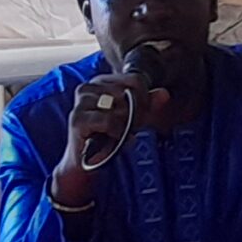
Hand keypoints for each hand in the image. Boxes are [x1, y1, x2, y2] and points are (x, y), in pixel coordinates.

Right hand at [54, 72, 166, 201]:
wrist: (87, 162)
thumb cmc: (108, 136)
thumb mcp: (133, 118)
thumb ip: (149, 104)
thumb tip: (164, 93)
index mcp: (102, 81)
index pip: (135, 79)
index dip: (144, 99)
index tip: (140, 115)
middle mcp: (89, 87)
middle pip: (128, 92)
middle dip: (135, 113)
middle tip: (127, 127)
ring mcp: (81, 101)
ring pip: (120, 106)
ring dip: (124, 123)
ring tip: (117, 132)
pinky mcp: (77, 119)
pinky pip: (108, 120)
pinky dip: (116, 131)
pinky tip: (112, 138)